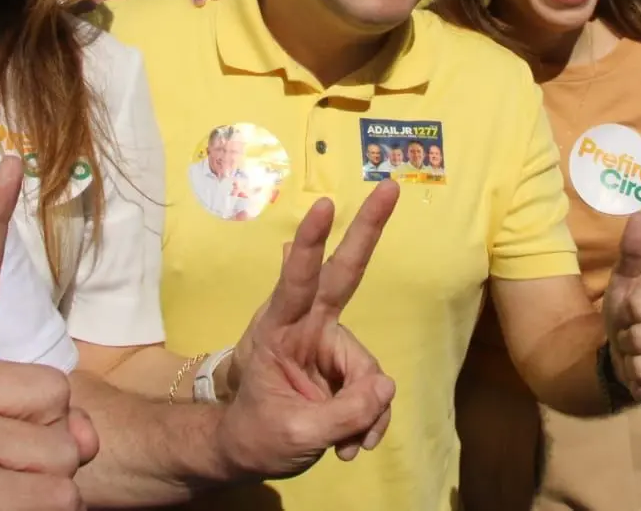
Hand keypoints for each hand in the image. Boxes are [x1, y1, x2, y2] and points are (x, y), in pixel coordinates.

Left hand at [217, 180, 399, 477]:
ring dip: (366, 413)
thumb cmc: (256, 434)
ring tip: (345, 445)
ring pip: (370, 372)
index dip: (311, 244)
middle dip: (368, 230)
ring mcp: (331, 346)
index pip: (297, 280)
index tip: (323, 205)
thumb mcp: (293, 433)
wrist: (249, 453)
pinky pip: (375, 394)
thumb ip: (342, 413)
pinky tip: (352, 444)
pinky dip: (369, 422)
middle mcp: (309, 326)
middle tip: (391, 187)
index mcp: (279, 330)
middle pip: (345, 273)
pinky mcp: (347, 371)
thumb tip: (386, 388)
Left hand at [601, 213, 640, 409]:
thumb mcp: (625, 282)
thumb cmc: (630, 314)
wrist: (632, 353)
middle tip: (633, 338)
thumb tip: (638, 216)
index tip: (631, 314)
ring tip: (640, 358)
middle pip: (639, 340)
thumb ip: (632, 253)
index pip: (636, 308)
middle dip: (625, 341)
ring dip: (632, 367)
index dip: (623, 313)